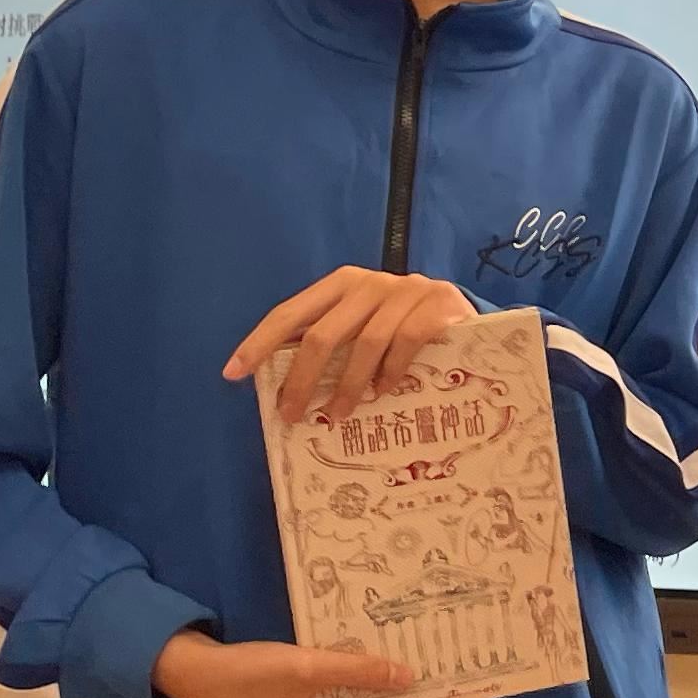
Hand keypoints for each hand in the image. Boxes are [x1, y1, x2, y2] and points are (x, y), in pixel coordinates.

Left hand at [227, 269, 477, 420]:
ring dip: (347, 386)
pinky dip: (390, 373)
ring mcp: (406, 291)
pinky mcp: (438, 304)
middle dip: (301, 379)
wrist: (464, 315)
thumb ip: (332, 341)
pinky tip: (383, 392)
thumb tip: (285, 384)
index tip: (233, 374)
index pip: (290, 314)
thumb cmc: (403, 326)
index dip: (259, 344)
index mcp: (341, 284)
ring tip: (337, 415)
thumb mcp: (362, 326)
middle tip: (291, 415)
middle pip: (323, 334)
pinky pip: (405, 343)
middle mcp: (370, 283)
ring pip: (365, 343)